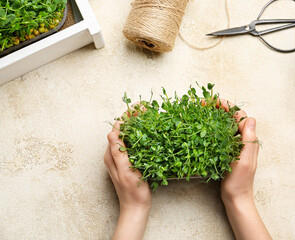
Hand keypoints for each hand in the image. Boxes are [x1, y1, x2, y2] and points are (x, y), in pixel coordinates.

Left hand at [104, 120, 150, 239]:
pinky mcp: (128, 162)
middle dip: (132, 118)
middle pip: (122, 130)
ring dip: (135, 124)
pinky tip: (147, 133)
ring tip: (146, 115)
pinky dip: (139, 135)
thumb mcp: (126, 171)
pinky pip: (131, 144)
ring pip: (127, 136)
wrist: (136, 208)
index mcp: (111, 155)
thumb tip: (112, 133)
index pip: (117, 129)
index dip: (127, 117)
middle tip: (144, 108)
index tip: (138, 108)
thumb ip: (118, 153)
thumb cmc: (132, 192)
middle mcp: (114, 154)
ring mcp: (121, 158)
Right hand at [216, 99, 270, 239]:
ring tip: (202, 111)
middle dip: (219, 108)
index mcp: (248, 139)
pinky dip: (212, 127)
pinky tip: (203, 127)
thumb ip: (249, 139)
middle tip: (205, 103)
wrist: (235, 197)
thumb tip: (251, 119)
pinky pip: (220, 134)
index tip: (214, 101)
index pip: (239, 115)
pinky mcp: (226, 151)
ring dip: (215, 115)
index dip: (227, 106)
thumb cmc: (240, 181)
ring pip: (225, 125)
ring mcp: (234, 145)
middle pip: (232, 117)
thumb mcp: (245, 160)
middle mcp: (242, 139)